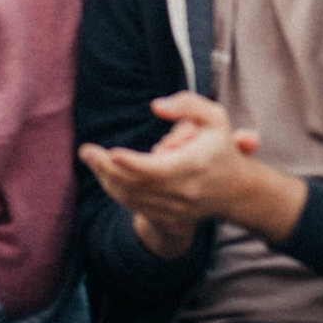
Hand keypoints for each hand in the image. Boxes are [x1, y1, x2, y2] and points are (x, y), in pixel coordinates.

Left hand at [78, 93, 264, 257]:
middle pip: (136, 184)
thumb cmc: (221, 147)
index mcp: (194, 165)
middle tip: (86, 151)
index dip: (131, 163)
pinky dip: (117, 191)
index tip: (110, 152)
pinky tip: (106, 174)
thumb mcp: (215, 117)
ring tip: (92, 159)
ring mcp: (175, 208)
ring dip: (107, 179)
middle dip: (106, 168)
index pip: (157, 169)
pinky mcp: (168, 217)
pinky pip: (134, 206)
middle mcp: (183, 190)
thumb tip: (155, 106)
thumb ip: (188, 104)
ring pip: (132, 198)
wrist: (237, 190)